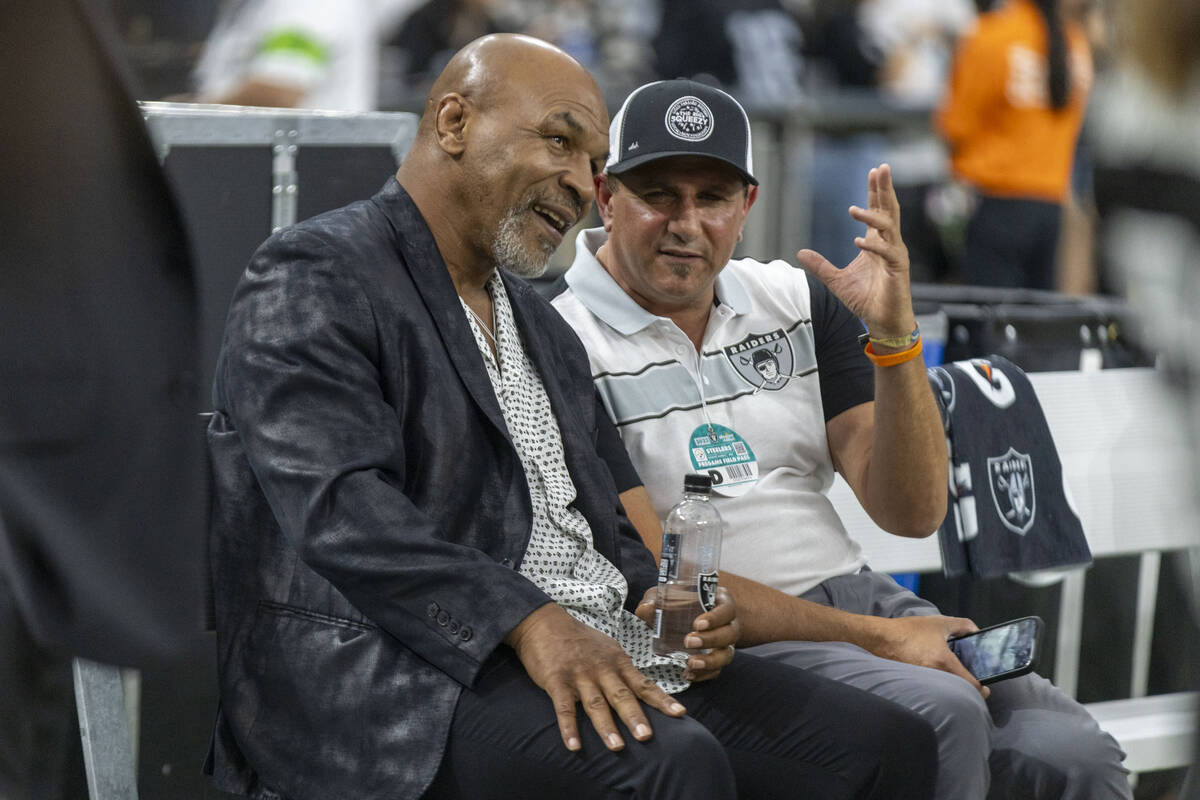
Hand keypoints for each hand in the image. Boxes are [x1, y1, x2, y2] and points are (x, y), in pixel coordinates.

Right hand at [506, 603, 686, 751]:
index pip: (643, 684)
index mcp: (617, 662)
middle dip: (634, 717)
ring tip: (616, 747)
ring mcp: (579, 675)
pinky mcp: (557, 680)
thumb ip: (622, 672)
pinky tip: (574, 746)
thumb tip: (643, 691)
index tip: (680, 714)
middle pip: (621, 695)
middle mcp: (602, 669)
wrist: (544, 622)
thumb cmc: (580, 640)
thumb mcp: (607, 650)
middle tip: (646, 737)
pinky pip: (564, 707)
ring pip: (596, 704)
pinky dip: (569, 728)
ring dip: (606, 726)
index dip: (661, 699)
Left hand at [635, 586, 739, 681]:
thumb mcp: (665, 596)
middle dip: (711, 639)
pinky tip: (689, 675)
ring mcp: (725, 644)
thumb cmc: (677, 601)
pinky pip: (717, 670)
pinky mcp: (717, 660)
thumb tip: (647, 609)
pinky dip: (704, 675)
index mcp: (720, 603)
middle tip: (689, 642)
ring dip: (710, 661)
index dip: (715, 618)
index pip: (726, 610)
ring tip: (691, 664)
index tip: (697, 624)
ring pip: (727, 655)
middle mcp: (728, 624)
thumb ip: (655, 600)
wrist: (682, 618)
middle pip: (730, 633)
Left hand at [795, 164, 915, 341]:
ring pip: (889, 227)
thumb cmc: (865, 300)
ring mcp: (895, 255)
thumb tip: (800, 253)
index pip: (878, 211)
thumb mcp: (836, 280)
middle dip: (884, 189)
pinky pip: (887, 252)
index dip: (875, 191)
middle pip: (889, 209)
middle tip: (881, 168)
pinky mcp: (898, 269)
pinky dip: (873, 246)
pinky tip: (859, 242)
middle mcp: (889, 244)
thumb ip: (820, 266)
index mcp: (876, 242)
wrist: (882, 322)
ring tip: (852, 210)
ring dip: (872, 216)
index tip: (874, 172)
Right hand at [868, 614, 989, 698]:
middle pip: (960, 691)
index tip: (985, 686)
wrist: (880, 638)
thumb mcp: (938, 622)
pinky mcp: (914, 684)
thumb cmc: (907, 631)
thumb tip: (975, 631)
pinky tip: (935, 675)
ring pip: (946, 693)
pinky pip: (933, 690)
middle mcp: (935, 676)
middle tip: (969, 680)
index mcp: (944, 662)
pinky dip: (938, 686)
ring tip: (952, 676)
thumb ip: (962, 625)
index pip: (972, 685)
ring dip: (952, 688)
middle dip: (967, 688)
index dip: (982, 688)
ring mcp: (923, 682)